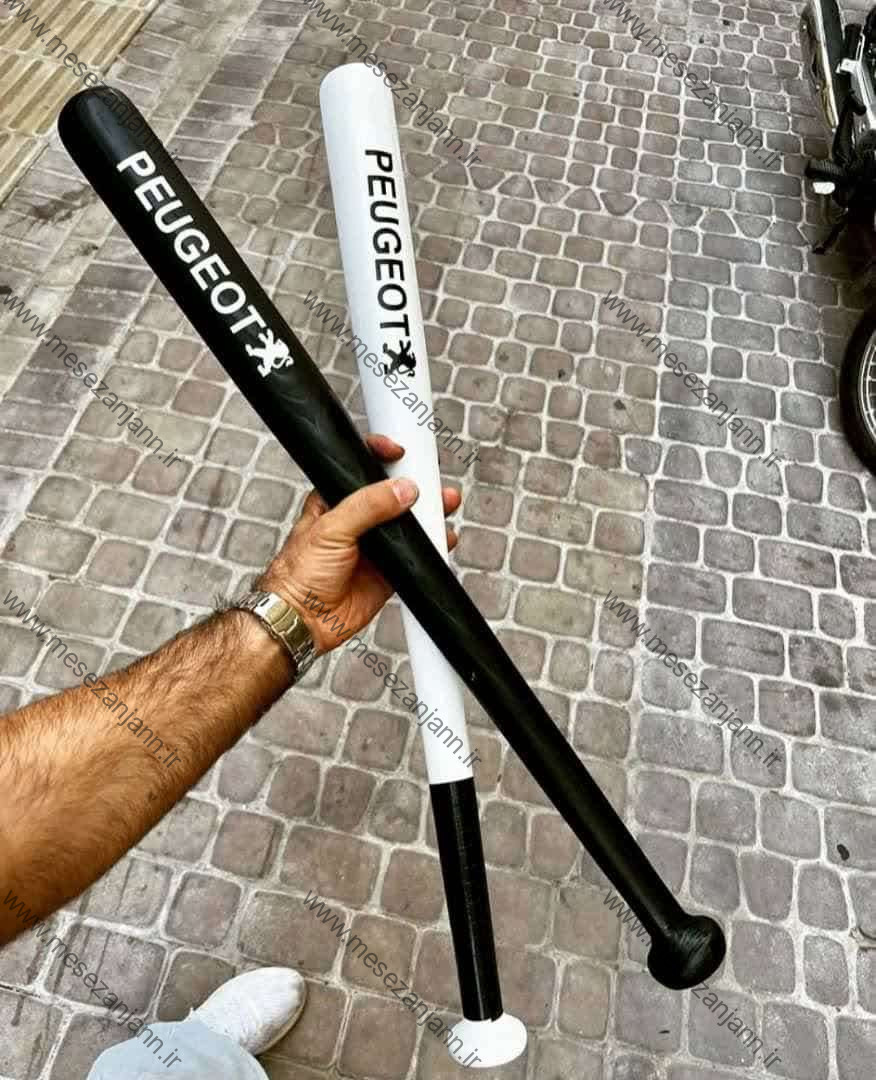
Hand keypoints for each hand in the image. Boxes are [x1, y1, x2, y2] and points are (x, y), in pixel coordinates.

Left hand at [256, 435, 460, 652]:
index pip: (360, 468)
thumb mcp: (330, 529)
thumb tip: (402, 489)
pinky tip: (442, 537)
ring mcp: (375, 545)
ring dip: (428, 512)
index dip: (380, 455)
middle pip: (392, 493)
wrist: (303, 620)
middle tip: (432, 478)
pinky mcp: (389, 570)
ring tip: (445, 503)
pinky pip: (417, 554)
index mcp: (335, 500)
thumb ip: (367, 506)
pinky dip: (433, 545)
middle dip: (415, 483)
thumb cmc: (299, 574)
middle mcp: (357, 520)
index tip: (399, 453)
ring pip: (408, 522)